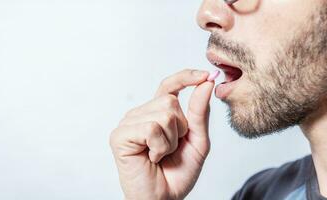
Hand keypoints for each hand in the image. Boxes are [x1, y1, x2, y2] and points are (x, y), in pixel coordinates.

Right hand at [110, 69, 213, 199]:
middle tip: (170, 148)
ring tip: (160, 154)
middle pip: (170, 101)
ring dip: (170, 141)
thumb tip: (206, 84)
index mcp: (158, 113)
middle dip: (180, 129)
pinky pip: (151, 128)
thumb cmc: (177, 172)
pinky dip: (159, 147)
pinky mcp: (120, 135)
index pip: (170, 86)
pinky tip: (151, 157)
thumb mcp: (197, 141)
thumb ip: (200, 113)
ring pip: (163, 114)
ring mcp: (129, 123)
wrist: (163, 198)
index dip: (186, 77)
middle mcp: (141, 114)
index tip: (206, 75)